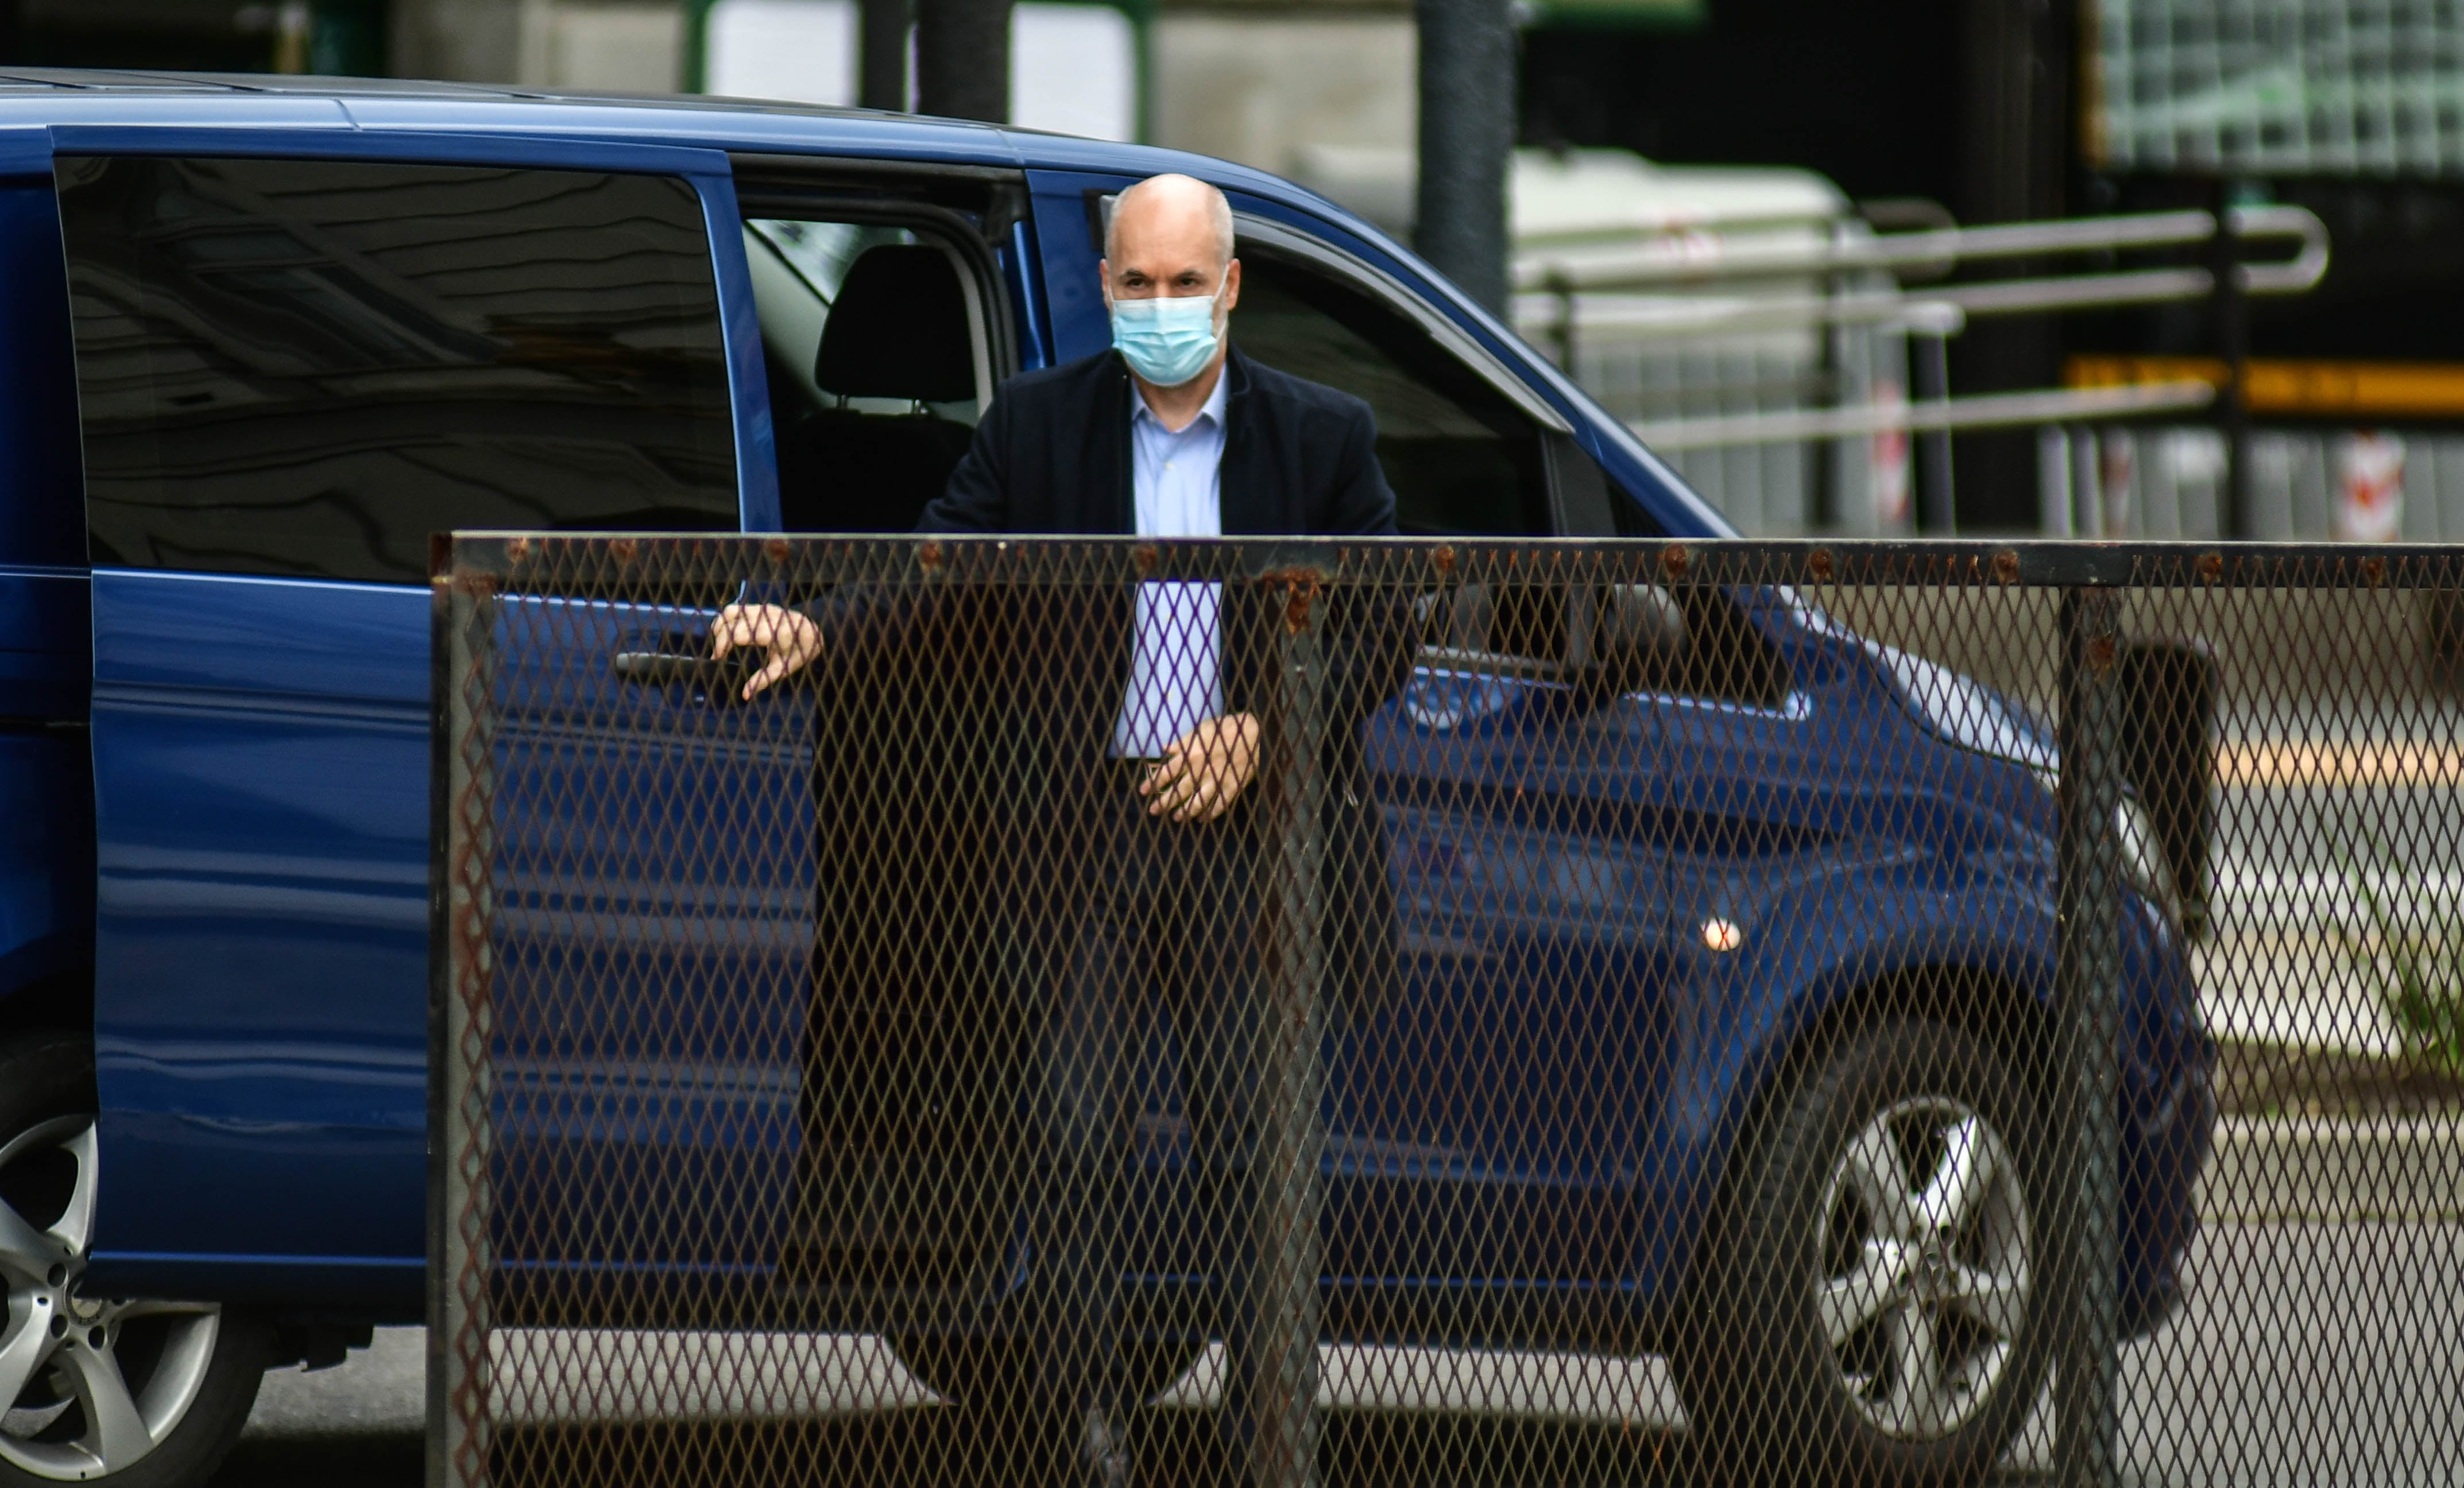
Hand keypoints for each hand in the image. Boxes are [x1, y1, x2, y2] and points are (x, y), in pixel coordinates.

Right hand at [709, 603, 822, 700]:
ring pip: (730, 611)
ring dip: (720, 625)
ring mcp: (762, 609)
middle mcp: (765, 617)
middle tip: (719, 654)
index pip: (737, 634)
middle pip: (729, 622)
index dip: (722, 646)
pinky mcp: (761, 606)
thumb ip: (763, 680)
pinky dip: (727, 619)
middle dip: (719, 638)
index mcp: (771, 633)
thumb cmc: (799, 653)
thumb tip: (744, 695)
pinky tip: (727, 633)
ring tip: (720, 642)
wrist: (814, 632)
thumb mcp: (783, 669)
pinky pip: (737, 609)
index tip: (718, 659)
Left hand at [1140, 713, 1261, 823]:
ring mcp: (1217, 780)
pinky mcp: (1233, 787)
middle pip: (1179, 791)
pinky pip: (1220, 805)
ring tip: (1176, 818)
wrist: (1254, 732)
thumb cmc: (1224, 728)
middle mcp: (1201, 770)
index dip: (1153, 783)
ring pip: (1198, 802)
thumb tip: (1164, 748)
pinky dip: (1210, 814)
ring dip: (1185, 812)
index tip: (1143, 791)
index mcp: (1191, 754)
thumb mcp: (1200, 730)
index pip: (1167, 772)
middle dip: (1164, 802)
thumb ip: (1181, 742)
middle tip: (1154, 810)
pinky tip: (1202, 819)